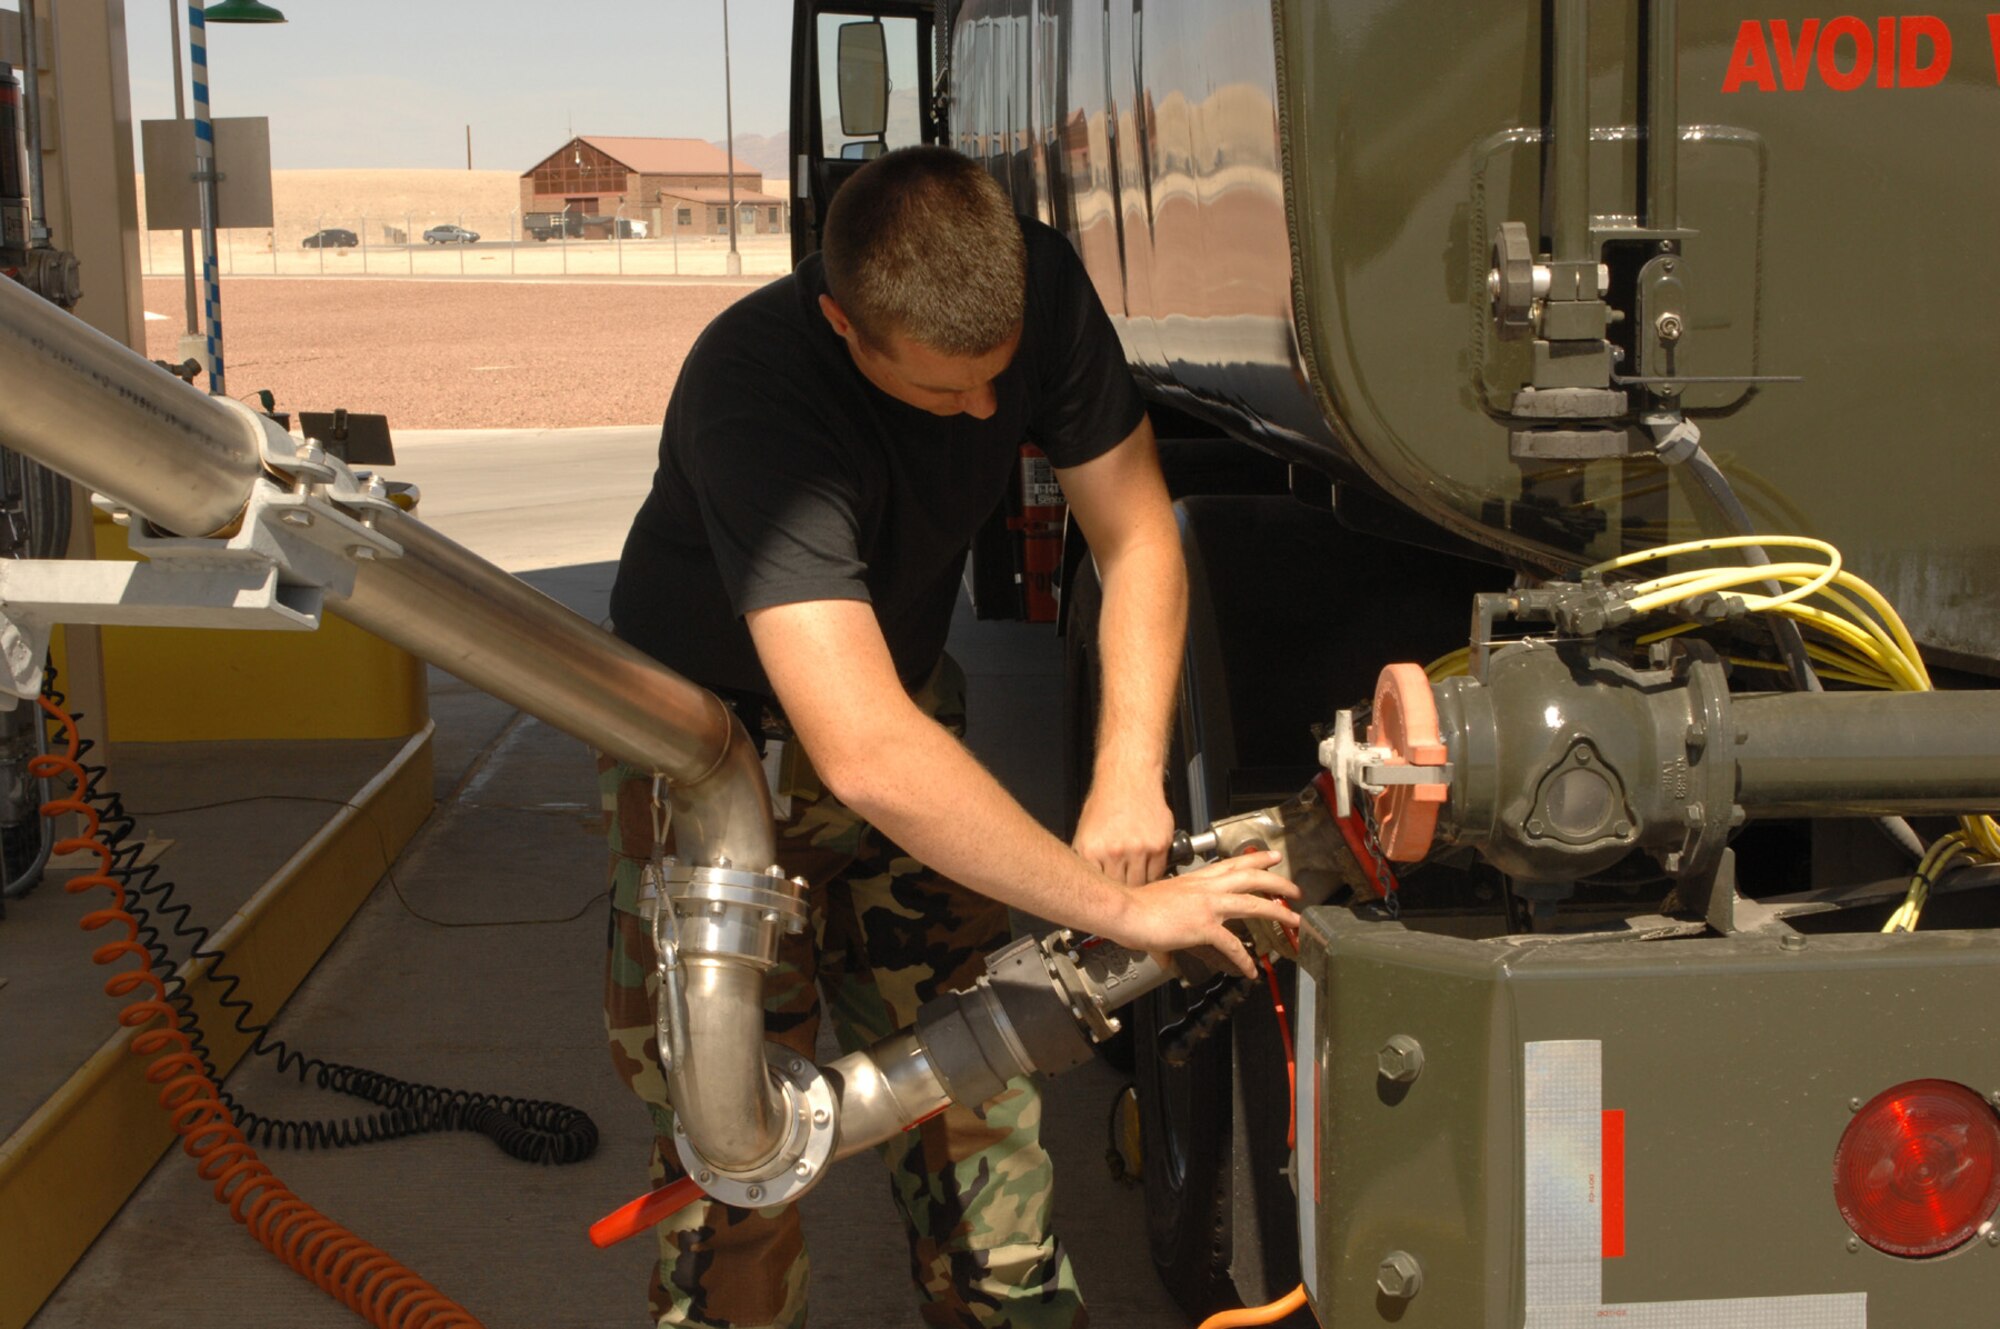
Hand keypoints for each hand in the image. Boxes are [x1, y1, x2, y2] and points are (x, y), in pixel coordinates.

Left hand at [1074, 779, 1175, 884]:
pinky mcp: (1159, 846)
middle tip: (1124, 888)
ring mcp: (1138, 850)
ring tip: (1136, 876)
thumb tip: (1089, 880)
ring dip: (1139, 881)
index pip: (1098, 887)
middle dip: (1122, 889)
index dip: (1104, 894)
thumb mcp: (1085, 831)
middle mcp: (1114, 852)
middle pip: (1120, 889)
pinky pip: (1158, 872)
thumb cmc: (1106, 801)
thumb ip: (1088, 859)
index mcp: (1091, 850)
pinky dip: (1153, 872)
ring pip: (1141, 883)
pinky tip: (1147, 865)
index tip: (1108, 898)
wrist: (1129, 778)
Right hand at [1104, 850, 1299, 977]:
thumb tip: (1169, 949)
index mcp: (1197, 880)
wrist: (1125, 910)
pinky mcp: (1203, 926)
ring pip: (1253, 903)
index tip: (1272, 857)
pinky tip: (1252, 970)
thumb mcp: (1161, 902)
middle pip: (1251, 877)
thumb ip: (1172, 921)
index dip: (1256, 859)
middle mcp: (1206, 888)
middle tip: (1295, 889)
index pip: (1233, 864)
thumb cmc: (1136, 906)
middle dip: (1278, 882)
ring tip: (1295, 920)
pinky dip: (1244, 959)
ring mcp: (1208, 906)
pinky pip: (1232, 945)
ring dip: (1278, 911)